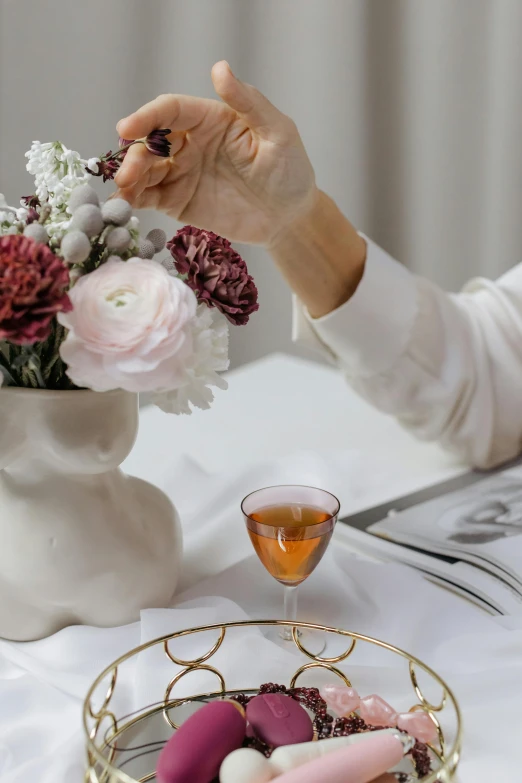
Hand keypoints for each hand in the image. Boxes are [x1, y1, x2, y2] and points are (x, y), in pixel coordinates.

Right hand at [115, 61, 315, 246]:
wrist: (290, 217)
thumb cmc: (289, 170)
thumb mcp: (277, 132)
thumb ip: (249, 102)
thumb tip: (220, 68)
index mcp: (209, 119)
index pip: (171, 111)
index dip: (147, 117)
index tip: (128, 128)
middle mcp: (190, 143)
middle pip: (151, 141)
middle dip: (135, 154)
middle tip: (127, 172)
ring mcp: (182, 173)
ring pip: (145, 169)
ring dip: (130, 177)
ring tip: (124, 190)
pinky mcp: (178, 201)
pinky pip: (150, 197)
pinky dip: (133, 199)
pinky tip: (124, 204)